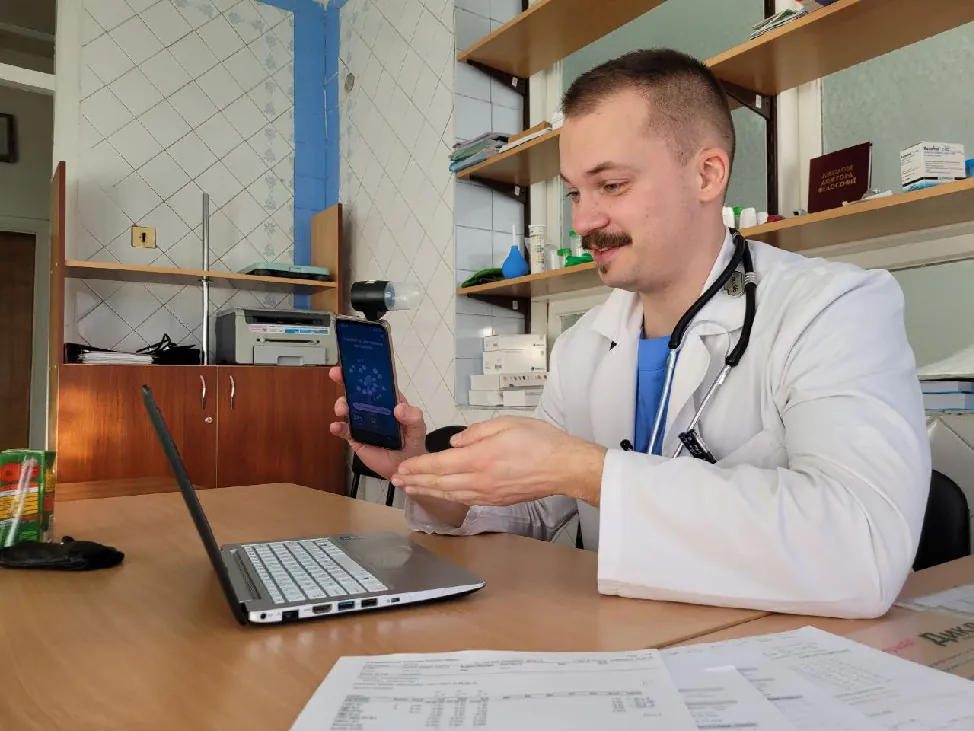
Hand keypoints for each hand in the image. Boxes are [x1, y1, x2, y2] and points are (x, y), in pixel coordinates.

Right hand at [329, 366, 426, 479]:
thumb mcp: (418, 428)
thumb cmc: (412, 443)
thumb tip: (398, 408)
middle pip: (356, 390)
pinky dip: (337, 427)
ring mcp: (362, 422)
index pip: (376, 382)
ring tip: (342, 410)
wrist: (404, 468)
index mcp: (388, 401)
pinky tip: (336, 427)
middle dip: (345, 380)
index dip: (365, 371)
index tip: (356, 364)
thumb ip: (413, 416)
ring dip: (341, 404)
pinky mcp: (354, 437)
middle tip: (337, 374)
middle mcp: (373, 408)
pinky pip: (343, 430)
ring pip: (346, 408)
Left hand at [392, 417, 606, 506]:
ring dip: (428, 492)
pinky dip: (448, 498)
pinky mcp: (497, 501)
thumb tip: (455, 442)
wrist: (564, 467)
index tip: (402, 468)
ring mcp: (488, 494)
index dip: (418, 467)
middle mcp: (480, 480)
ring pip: (450, 495)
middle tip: (396, 481)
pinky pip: (466, 500)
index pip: (439, 465)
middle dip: (416, 482)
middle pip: (440, 483)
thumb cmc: (540, 441)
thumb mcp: (506, 423)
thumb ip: (476, 432)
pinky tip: (441, 494)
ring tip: (411, 490)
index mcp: (479, 458)